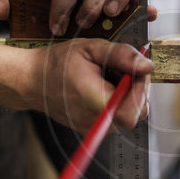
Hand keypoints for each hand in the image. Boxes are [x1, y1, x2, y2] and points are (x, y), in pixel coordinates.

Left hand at [0, 0, 157, 35]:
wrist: (97, 0)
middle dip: (89, 3)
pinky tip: (150, 15)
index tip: (57, 27)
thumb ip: (25, 10)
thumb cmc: (72, 11)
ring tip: (111, 15)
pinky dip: (144, 6)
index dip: (61, 5)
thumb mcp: (49, 10)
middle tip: (83, 23)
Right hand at [23, 38, 153, 133]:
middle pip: (135, 114)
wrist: (31, 80)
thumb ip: (122, 55)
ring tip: (110, 77)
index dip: (142, 89)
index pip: (135, 108)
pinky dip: (117, 101)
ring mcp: (92, 129)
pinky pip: (115, 118)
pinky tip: (104, 86)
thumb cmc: (57, 63)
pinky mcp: (92, 129)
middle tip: (124, 71)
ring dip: (127, 95)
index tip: (137, 69)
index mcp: (94, 102)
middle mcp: (94, 122)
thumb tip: (148, 66)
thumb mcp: (91, 49)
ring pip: (127, 116)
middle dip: (137, 90)